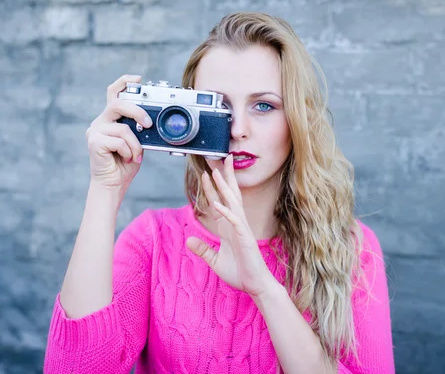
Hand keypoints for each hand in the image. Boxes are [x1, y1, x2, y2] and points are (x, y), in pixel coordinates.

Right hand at [86, 74, 152, 189]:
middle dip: (137, 112)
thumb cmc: (125, 163)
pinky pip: (119, 141)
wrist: (113, 183)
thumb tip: (151, 120)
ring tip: (136, 156)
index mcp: (111, 118)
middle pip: (118, 104)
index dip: (124, 82)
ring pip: (124, 128)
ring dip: (136, 145)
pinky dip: (129, 151)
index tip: (138, 78)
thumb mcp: (137, 141)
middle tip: (148, 124)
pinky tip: (127, 159)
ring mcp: (95, 130)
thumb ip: (139, 128)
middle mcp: (100, 121)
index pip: (113, 93)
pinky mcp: (94, 141)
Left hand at [185, 155, 277, 297]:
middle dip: (224, 177)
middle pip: (230, 195)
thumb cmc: (240, 273)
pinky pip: (235, 221)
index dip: (212, 189)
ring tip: (216, 173)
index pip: (219, 203)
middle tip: (221, 159)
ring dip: (224, 187)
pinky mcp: (245, 238)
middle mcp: (236, 224)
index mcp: (229, 227)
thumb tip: (189, 240)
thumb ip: (203, 250)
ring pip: (232, 203)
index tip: (206, 174)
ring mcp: (241, 229)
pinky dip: (226, 211)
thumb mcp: (215, 261)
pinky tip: (217, 203)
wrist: (255, 285)